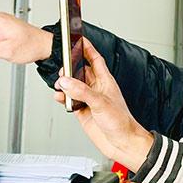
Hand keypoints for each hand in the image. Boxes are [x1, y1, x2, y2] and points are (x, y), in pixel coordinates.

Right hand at [54, 38, 154, 171]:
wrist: (122, 143)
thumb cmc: (121, 122)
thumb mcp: (101, 102)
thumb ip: (82, 91)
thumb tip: (66, 81)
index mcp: (105, 81)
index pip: (95, 59)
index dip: (87, 48)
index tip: (78, 39)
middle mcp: (96, 89)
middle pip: (80, 71)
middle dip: (70, 68)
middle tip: (62, 68)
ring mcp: (89, 100)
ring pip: (73, 86)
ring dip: (64, 84)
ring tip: (60, 85)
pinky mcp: (82, 112)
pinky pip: (69, 100)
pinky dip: (62, 98)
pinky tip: (60, 97)